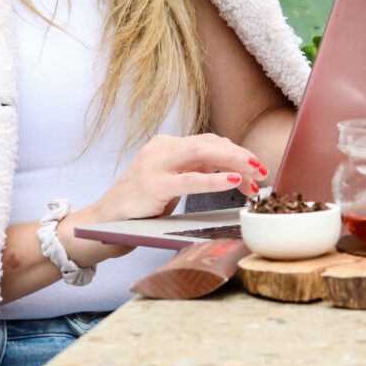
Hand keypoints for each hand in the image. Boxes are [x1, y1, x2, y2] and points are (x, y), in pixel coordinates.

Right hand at [95, 133, 269, 221]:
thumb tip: (231, 170)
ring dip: (234, 162)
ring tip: (255, 173)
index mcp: (165, 146)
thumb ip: (194, 171)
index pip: (208, 141)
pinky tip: (234, 181)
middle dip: (239, 154)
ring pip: (202, 153)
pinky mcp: (152, 185)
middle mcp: (160, 149)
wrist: (102, 224)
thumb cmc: (139, 207)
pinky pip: (189, 180)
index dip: (235, 153)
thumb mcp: (169, 182)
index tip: (255, 169)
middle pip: (209, 143)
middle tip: (263, 169)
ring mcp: (154, 165)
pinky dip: (215, 180)